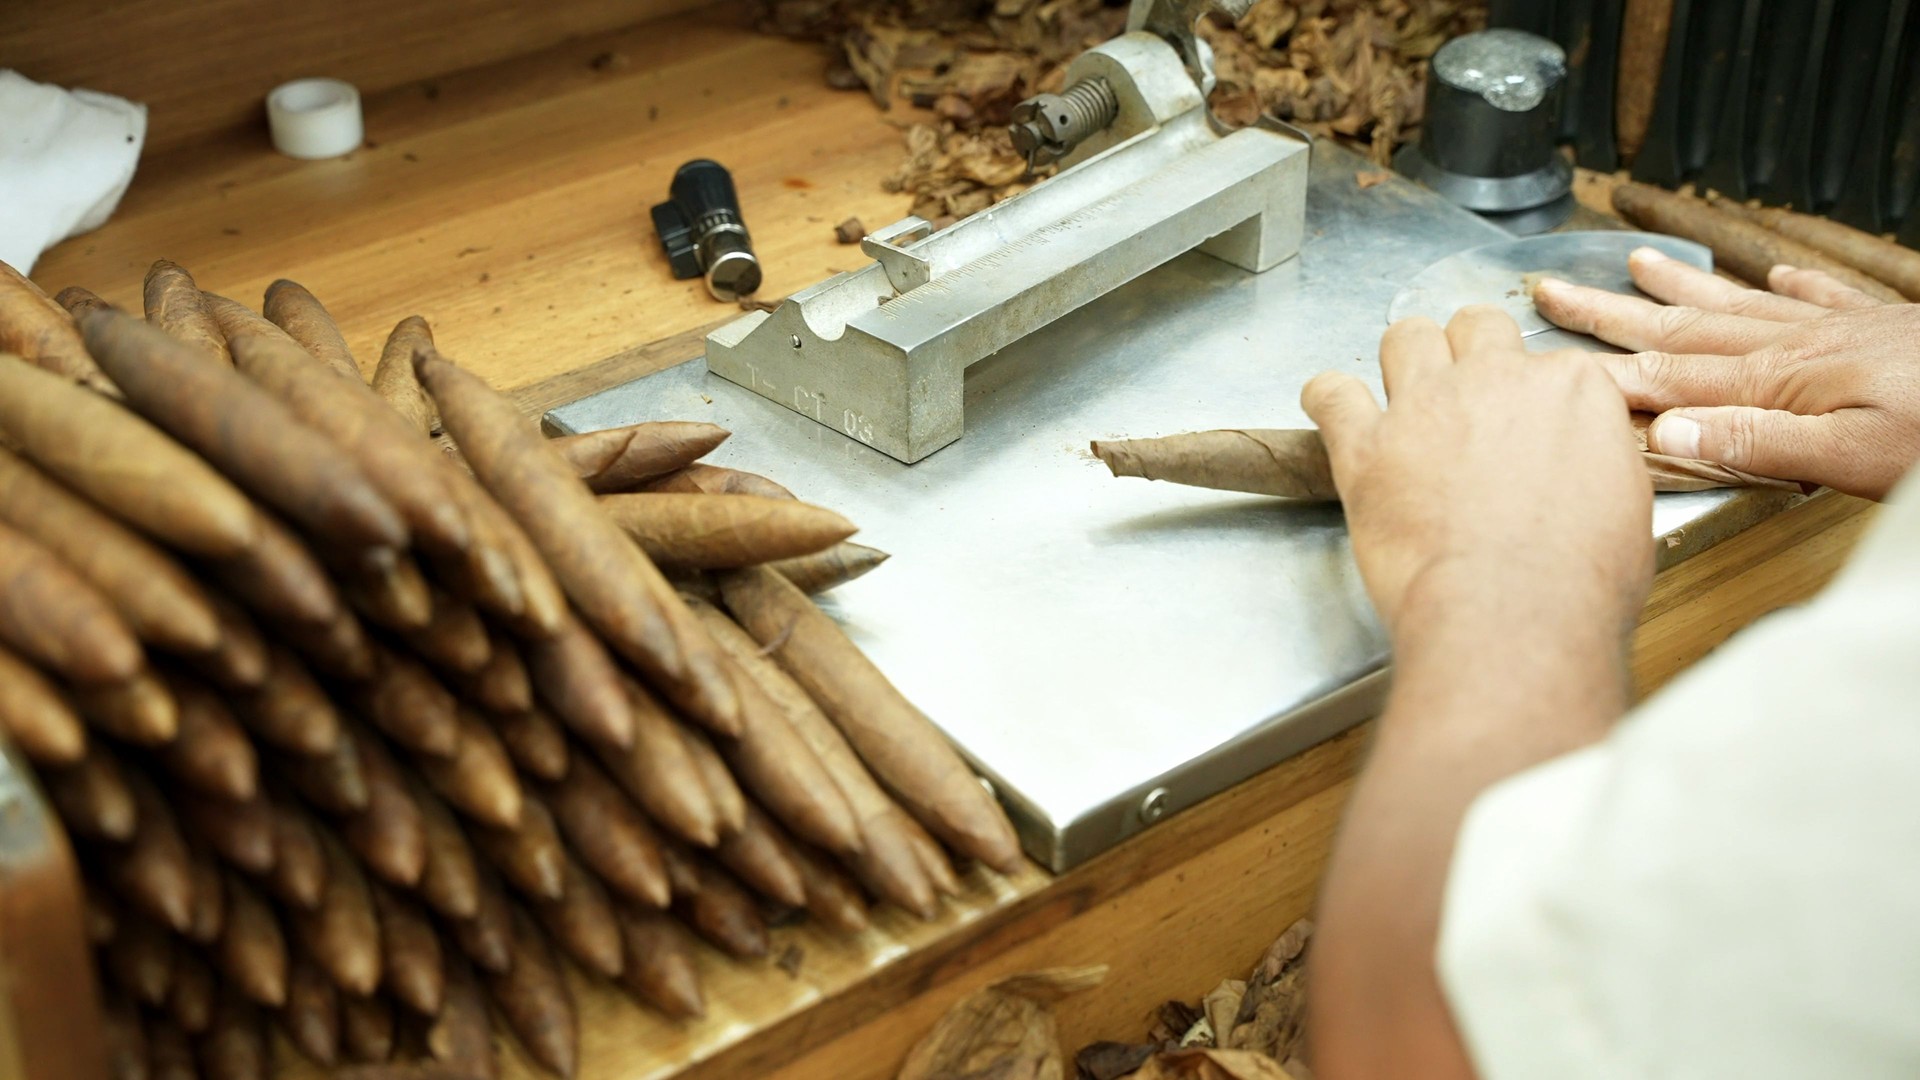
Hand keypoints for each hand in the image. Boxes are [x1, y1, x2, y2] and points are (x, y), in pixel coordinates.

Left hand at [1302, 306, 1653, 637]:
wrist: (1510, 616)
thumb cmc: (1577, 582)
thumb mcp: (1626, 504)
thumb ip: (1597, 458)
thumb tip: (1580, 462)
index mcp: (1570, 387)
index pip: (1547, 363)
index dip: (1531, 397)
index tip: (1522, 426)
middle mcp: (1496, 379)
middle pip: (1475, 328)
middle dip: (1467, 353)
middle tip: (1462, 397)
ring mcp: (1426, 406)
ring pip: (1406, 338)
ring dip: (1403, 361)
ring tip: (1402, 397)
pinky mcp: (1367, 447)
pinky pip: (1331, 395)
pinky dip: (1327, 399)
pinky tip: (1331, 409)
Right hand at [1533, 248, 1919, 499]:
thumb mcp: (1849, 459)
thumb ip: (1755, 443)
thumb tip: (1667, 429)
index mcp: (1778, 382)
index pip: (1666, 377)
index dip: (1601, 373)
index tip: (1544, 366)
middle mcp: (1794, 347)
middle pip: (1682, 329)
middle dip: (1611, 313)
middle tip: (1552, 290)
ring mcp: (1835, 334)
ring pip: (1736, 305)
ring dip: (1680, 289)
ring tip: (1636, 266)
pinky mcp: (1877, 331)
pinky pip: (1814, 299)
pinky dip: (1783, 289)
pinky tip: (1768, 276)